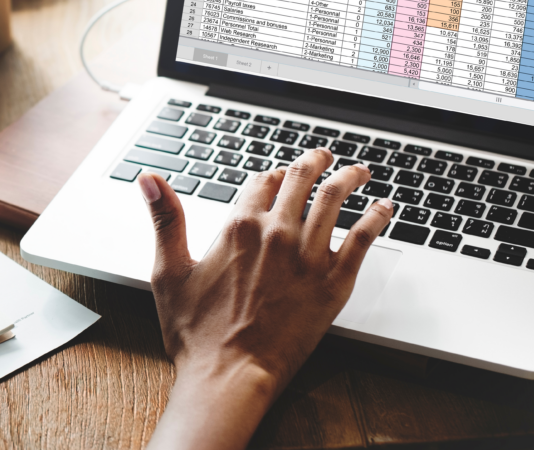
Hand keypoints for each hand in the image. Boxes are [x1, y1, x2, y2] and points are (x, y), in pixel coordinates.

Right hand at [139, 147, 392, 449]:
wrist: (229, 376)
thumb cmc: (196, 333)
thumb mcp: (169, 270)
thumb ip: (165, 218)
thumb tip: (149, 178)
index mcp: (238, 227)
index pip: (262, 181)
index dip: (271, 174)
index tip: (279, 175)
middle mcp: (276, 233)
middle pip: (302, 180)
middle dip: (314, 162)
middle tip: (324, 157)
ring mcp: (308, 257)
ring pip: (335, 200)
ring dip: (349, 178)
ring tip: (358, 171)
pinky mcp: (333, 283)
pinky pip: (363, 239)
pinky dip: (376, 217)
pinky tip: (384, 208)